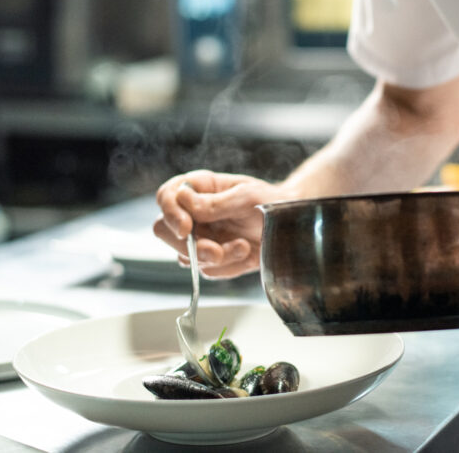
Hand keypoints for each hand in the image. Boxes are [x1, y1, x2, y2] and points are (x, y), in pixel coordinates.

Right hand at [153, 170, 286, 278]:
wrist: (293, 227)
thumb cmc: (271, 202)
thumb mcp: (247, 196)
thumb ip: (215, 202)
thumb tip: (182, 200)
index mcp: (200, 188)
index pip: (167, 195)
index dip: (170, 212)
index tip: (186, 228)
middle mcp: (194, 213)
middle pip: (164, 230)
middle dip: (189, 245)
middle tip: (216, 251)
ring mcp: (201, 237)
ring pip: (185, 256)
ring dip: (215, 258)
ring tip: (243, 247)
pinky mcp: (212, 259)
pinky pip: (207, 271)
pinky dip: (228, 267)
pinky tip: (247, 255)